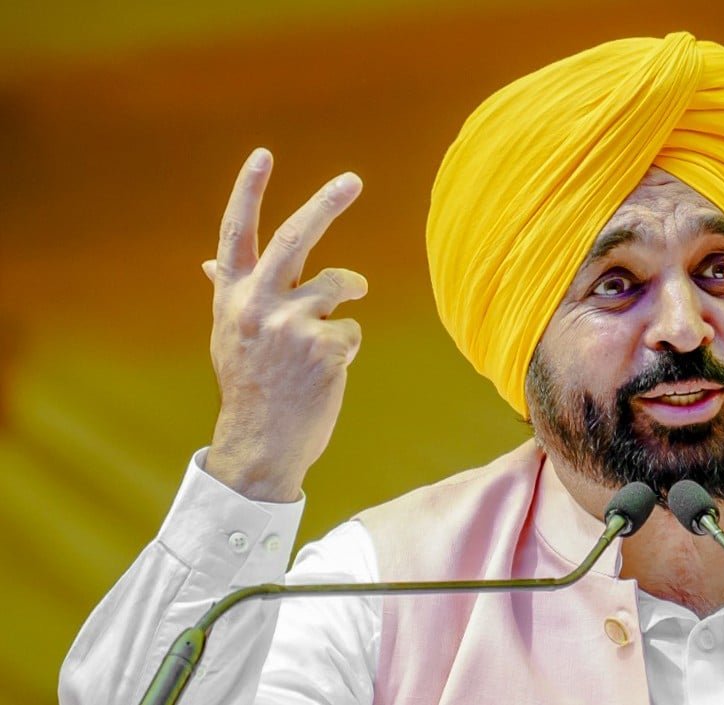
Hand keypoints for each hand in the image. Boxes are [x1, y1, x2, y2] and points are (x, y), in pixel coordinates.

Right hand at [200, 148, 366, 500]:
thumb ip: (229, 292)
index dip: (248, 192)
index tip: (262, 155)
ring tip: (334, 325)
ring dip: (349, 293)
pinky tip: (325, 372)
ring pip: (339, 285)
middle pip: (297, 238)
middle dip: (326, 203)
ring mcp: (290, 325)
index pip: (236, 233)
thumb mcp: (229, 334)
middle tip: (352, 179)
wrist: (261, 444)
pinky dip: (346, 347)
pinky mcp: (324, 348)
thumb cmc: (251, 386)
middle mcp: (257, 304)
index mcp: (232, 296)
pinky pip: (352, 329)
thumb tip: (207, 261)